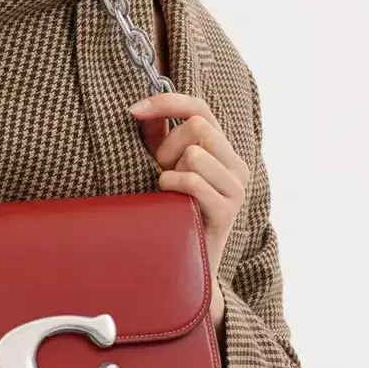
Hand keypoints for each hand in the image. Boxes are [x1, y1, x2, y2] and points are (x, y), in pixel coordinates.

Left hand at [128, 91, 247, 290]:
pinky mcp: (229, 210)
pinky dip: (172, 187)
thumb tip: (140, 108)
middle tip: (159, 175)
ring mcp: (237, 187)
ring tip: (168, 194)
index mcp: (222, 150)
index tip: (131, 110)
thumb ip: (156, 137)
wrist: (181, 265)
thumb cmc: (167, 213)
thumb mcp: (160, 168)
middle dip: (168, 148)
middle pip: (198, 126)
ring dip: (169, 172)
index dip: (167, 102)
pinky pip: (194, 180)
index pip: (200, 107)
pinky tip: (169, 203)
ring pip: (196, 152)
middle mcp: (236, 165)